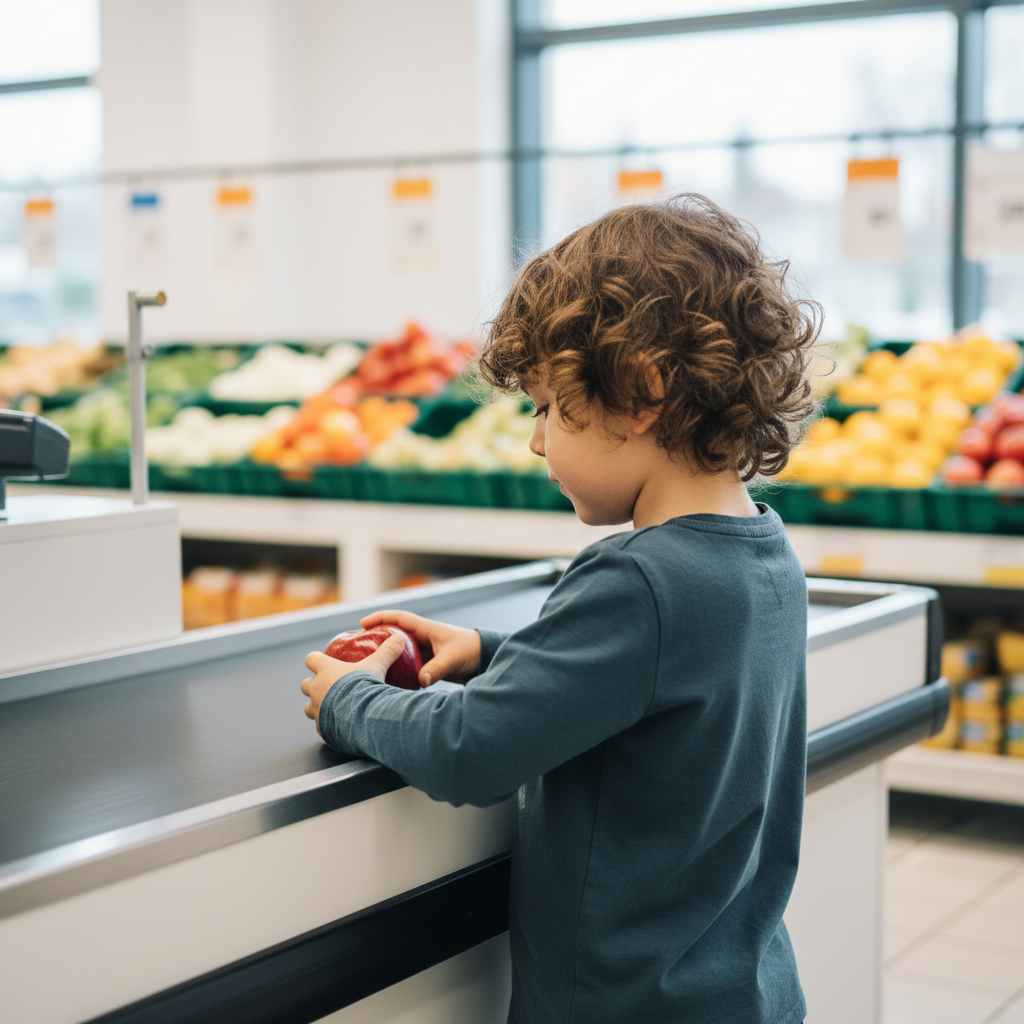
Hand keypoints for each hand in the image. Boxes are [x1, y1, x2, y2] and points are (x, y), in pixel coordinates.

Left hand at [301, 632, 406, 734]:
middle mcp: (316, 689)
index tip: (320, 660)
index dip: (315, 659)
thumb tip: (399, 637)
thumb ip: (387, 652)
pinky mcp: (321, 727)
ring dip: (316, 706)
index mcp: (326, 670)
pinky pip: (320, 726)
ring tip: (330, 708)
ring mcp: (317, 709)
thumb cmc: (365, 687)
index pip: (311, 659)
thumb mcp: (377, 665)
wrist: (362, 716)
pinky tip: (338, 725)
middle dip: (313, 685)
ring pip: (308, 707)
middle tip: (326, 686)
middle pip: (305, 684)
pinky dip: (327, 725)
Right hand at [359, 610, 480, 686]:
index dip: (381, 618)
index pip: (399, 618)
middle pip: (394, 634)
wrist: (485, 660)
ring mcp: (425, 651)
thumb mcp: (452, 659)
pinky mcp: (428, 663)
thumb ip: (436, 669)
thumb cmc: (471, 651)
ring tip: (367, 663)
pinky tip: (388, 678)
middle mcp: (423, 638)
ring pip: (400, 651)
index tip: (363, 623)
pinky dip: (398, 669)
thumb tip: (420, 681)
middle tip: (357, 645)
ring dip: (386, 655)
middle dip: (377, 637)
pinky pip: (408, 665)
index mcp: (427, 629)